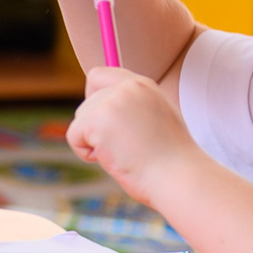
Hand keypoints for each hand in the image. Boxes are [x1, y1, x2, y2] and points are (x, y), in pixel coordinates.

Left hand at [67, 66, 202, 205]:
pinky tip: (113, 159)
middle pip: (86, 103)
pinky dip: (86, 154)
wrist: (178, 177)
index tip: (100, 120)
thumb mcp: (156, 121)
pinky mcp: (99, 120)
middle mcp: (127, 87)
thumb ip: (131, 108)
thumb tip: (100, 113)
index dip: (93, 96)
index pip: (99, 75)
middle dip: (96, 128)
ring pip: (80, 120)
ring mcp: (113, 101)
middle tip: (126, 148)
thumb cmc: (169, 161)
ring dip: (94, 143)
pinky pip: (73, 136)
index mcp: (143, 85)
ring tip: (125, 154)